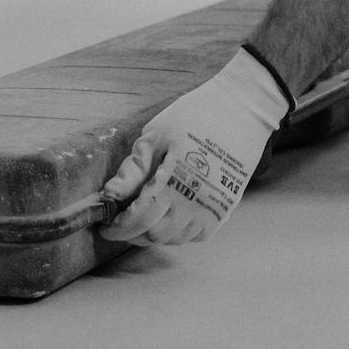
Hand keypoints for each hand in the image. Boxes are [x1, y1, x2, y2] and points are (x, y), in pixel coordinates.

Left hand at [99, 48, 291, 246]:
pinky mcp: (225, 208)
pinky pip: (196, 235)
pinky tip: (172, 214)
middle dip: (133, 231)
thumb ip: (133, 170)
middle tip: (124, 216)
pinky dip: (179, 232)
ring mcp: (212, 209)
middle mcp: (194, 204)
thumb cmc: (195, 116)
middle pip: (154, 235)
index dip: (118, 228)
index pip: (138, 221)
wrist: (242, 109)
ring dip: (155, 232)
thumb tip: (109, 196)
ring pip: (175, 238)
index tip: (105, 226)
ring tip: (146, 215)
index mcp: (173, 183)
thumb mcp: (156, 136)